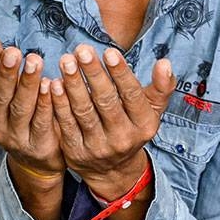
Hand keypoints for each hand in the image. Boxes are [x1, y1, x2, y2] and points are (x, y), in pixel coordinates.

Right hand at [0, 35, 63, 179]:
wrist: (38, 157)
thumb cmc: (21, 116)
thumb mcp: (4, 96)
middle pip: (0, 96)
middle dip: (7, 72)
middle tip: (15, 51)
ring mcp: (15, 138)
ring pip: (21, 108)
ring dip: (28, 83)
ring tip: (35, 61)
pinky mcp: (37, 145)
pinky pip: (42, 121)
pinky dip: (46, 102)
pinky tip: (52, 84)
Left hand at [50, 44, 174, 197]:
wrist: (113, 170)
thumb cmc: (133, 127)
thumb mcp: (152, 110)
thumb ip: (161, 87)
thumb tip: (165, 63)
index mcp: (144, 125)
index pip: (132, 95)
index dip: (120, 73)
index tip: (109, 52)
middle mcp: (123, 138)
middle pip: (106, 101)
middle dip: (93, 73)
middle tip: (82, 50)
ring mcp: (98, 147)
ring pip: (84, 111)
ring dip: (73, 84)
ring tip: (66, 61)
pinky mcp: (76, 152)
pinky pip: (66, 124)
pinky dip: (59, 103)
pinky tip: (54, 84)